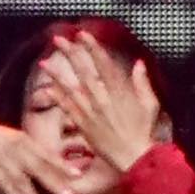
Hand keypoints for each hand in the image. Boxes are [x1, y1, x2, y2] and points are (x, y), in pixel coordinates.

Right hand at [0, 114, 76, 193]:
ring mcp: (1, 156)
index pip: (47, 154)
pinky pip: (2, 182)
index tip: (78, 174)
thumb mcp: (10, 141)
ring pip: (21, 179)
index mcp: (23, 140)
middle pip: (39, 167)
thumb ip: (26, 156)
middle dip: (55, 182)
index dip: (62, 165)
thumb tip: (44, 173)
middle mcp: (15, 147)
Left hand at [38, 32, 163, 171]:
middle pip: (83, 72)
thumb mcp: (150, 106)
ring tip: (44, 62)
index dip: (92, 47)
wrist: (135, 159)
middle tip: (58, 39)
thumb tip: (138, 63)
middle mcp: (102, 100)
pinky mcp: (84, 126)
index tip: (82, 34)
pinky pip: (68, 109)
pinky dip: (57, 97)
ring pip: (70, 88)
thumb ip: (143, 83)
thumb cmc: (145, 133)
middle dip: (70, 54)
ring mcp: (91, 113)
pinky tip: (48, 88)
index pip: (103, 64)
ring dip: (56, 74)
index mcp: (119, 93)